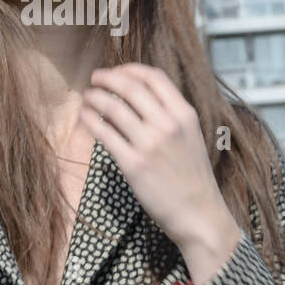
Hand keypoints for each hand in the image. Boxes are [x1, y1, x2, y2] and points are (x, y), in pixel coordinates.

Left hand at [79, 63, 240, 261]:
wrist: (199, 215)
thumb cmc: (192, 177)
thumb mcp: (191, 137)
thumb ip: (170, 115)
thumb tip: (137, 96)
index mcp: (185, 114)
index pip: (154, 77)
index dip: (130, 69)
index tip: (117, 71)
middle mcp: (168, 125)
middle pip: (130, 87)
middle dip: (108, 78)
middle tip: (95, 78)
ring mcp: (150, 144)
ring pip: (113, 107)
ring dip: (95, 97)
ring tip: (87, 97)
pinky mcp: (133, 164)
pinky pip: (105, 134)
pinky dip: (90, 121)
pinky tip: (85, 117)